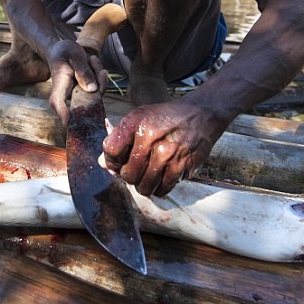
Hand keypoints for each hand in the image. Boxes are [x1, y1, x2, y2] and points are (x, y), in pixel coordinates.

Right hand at [45, 39, 106, 124]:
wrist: (63, 49)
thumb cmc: (64, 52)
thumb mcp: (73, 56)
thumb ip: (83, 71)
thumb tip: (92, 89)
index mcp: (60, 85)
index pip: (58, 102)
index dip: (63, 114)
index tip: (68, 123)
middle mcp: (69, 94)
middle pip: (86, 101)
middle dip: (98, 83)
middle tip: (93, 61)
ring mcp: (79, 94)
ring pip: (97, 93)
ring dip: (98, 73)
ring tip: (90, 59)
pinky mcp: (88, 92)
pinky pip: (101, 86)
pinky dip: (100, 73)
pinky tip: (92, 61)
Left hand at [102, 100, 224, 196]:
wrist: (200, 115)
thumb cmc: (165, 118)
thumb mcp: (139, 118)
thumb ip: (119, 139)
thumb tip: (103, 164)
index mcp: (136, 122)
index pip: (111, 151)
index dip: (111, 161)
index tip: (117, 163)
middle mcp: (151, 138)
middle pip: (128, 174)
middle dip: (129, 176)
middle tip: (135, 171)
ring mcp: (168, 153)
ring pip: (145, 186)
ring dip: (144, 185)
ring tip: (147, 177)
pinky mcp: (183, 165)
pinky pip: (164, 188)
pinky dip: (160, 188)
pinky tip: (161, 179)